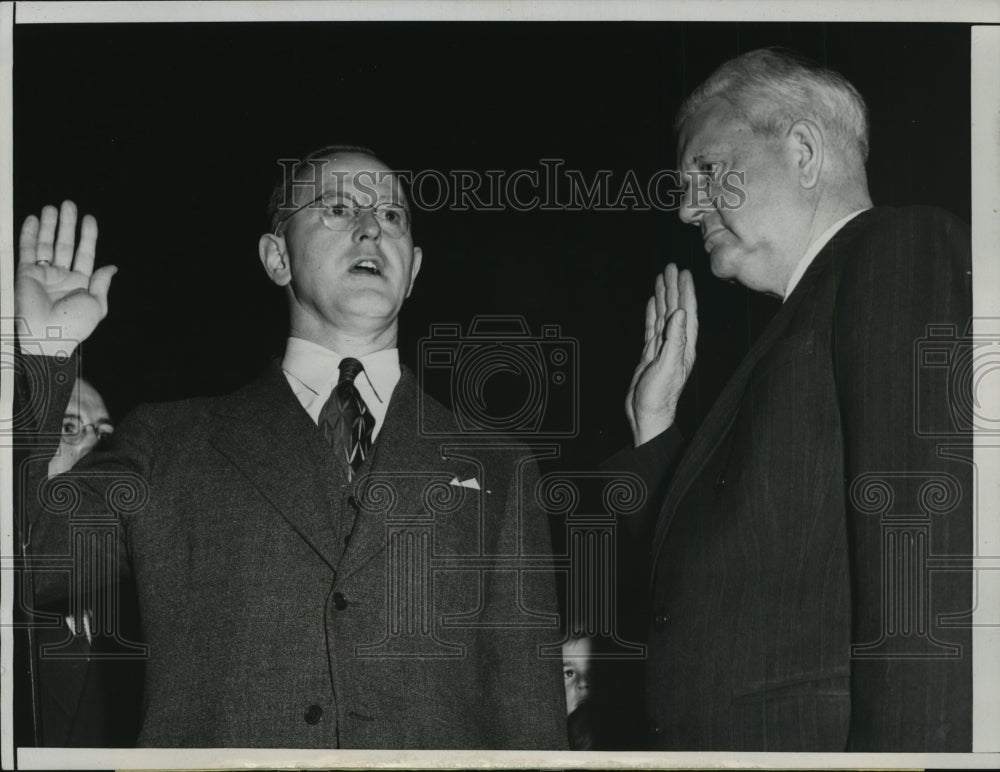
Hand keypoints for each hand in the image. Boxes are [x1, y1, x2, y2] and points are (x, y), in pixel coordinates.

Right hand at [15, 201, 115, 355]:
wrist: (47, 336)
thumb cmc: (74, 325)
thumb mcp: (96, 305)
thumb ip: (102, 283)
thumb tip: (112, 267)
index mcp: (81, 284)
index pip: (85, 254)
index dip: (87, 236)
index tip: (89, 218)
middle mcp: (62, 277)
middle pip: (65, 244)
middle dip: (67, 224)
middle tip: (69, 204)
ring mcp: (44, 275)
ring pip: (47, 244)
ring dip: (50, 225)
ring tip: (53, 207)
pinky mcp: (26, 274)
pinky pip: (28, 250)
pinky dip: (30, 234)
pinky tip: (34, 219)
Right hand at [625, 264, 697, 445]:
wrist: (647, 414)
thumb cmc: (658, 397)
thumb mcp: (667, 367)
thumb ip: (674, 341)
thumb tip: (678, 314)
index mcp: (684, 346)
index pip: (686, 313)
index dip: (686, 292)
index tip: (683, 274)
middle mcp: (676, 344)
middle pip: (676, 309)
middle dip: (674, 287)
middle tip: (671, 267)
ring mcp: (663, 347)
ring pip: (664, 315)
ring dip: (664, 296)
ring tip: (662, 277)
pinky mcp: (651, 353)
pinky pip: (652, 327)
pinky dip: (653, 312)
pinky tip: (653, 302)